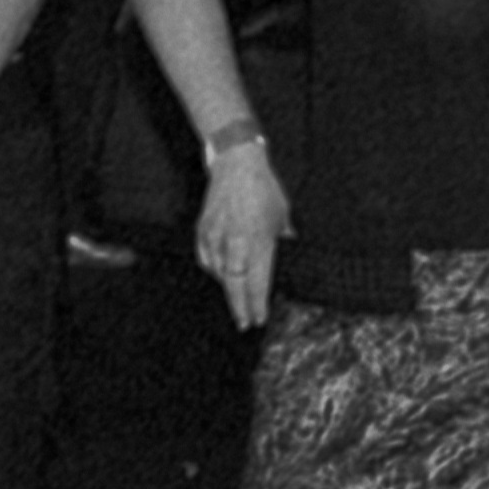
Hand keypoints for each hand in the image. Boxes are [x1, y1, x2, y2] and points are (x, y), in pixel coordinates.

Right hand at [192, 148, 292, 328]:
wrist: (236, 165)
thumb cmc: (264, 190)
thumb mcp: (283, 217)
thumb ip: (282, 242)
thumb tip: (286, 260)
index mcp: (259, 239)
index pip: (257, 280)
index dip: (257, 303)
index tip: (259, 318)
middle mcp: (235, 241)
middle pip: (235, 284)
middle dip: (240, 306)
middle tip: (245, 323)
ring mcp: (215, 236)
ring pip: (220, 274)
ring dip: (229, 290)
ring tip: (237, 303)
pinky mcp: (202, 231)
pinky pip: (207, 260)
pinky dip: (215, 271)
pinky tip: (223, 276)